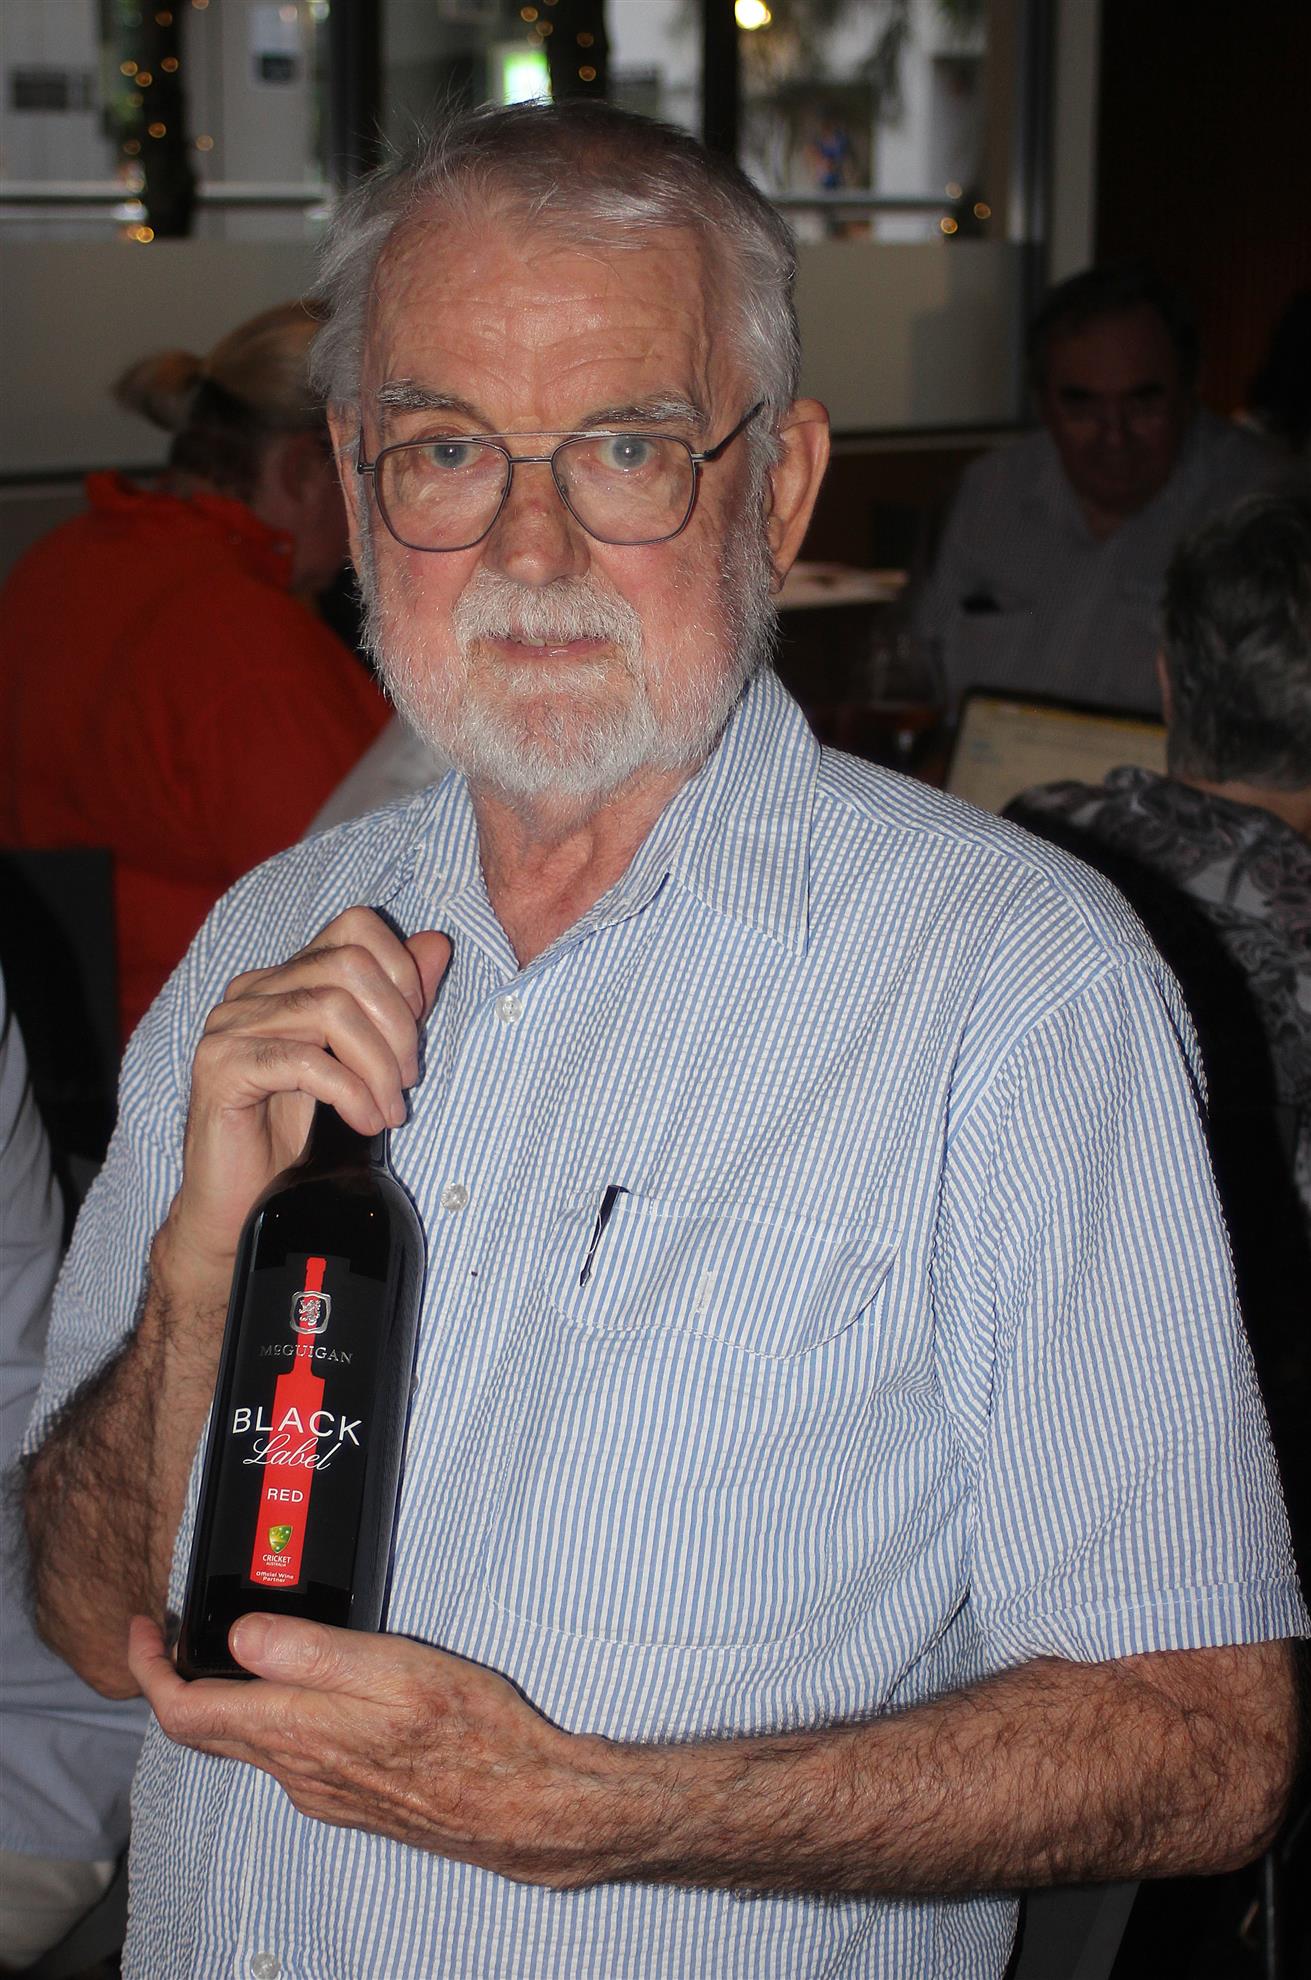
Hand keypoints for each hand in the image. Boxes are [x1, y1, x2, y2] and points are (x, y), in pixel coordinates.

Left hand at [127, 1615, 614, 1884]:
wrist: (522, 1803)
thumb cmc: (470, 1732)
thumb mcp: (392, 1667)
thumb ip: (310, 1652)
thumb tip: (241, 1634)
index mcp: (299, 1731)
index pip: (187, 1711)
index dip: (150, 1668)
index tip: (145, 1627)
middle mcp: (298, 1769)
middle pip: (205, 1731)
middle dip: (176, 1679)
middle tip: (174, 1631)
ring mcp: (321, 1789)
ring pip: (245, 1742)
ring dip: (221, 1696)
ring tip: (233, 1646)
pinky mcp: (348, 1796)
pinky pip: (284, 1755)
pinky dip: (266, 1716)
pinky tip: (300, 1688)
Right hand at [166, 909, 449, 1282]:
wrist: (241, 1205)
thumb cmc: (300, 1138)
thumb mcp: (364, 1062)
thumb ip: (396, 1003)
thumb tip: (436, 943)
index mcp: (286, 978)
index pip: (356, 927)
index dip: (402, 972)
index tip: (413, 1034)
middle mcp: (252, 989)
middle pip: (349, 965)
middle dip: (397, 1026)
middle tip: (406, 1083)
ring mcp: (230, 1025)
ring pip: (330, 1010)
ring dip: (378, 1067)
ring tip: (389, 1112)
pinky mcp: (219, 1067)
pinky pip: (303, 1060)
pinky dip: (349, 1092)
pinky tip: (363, 1122)